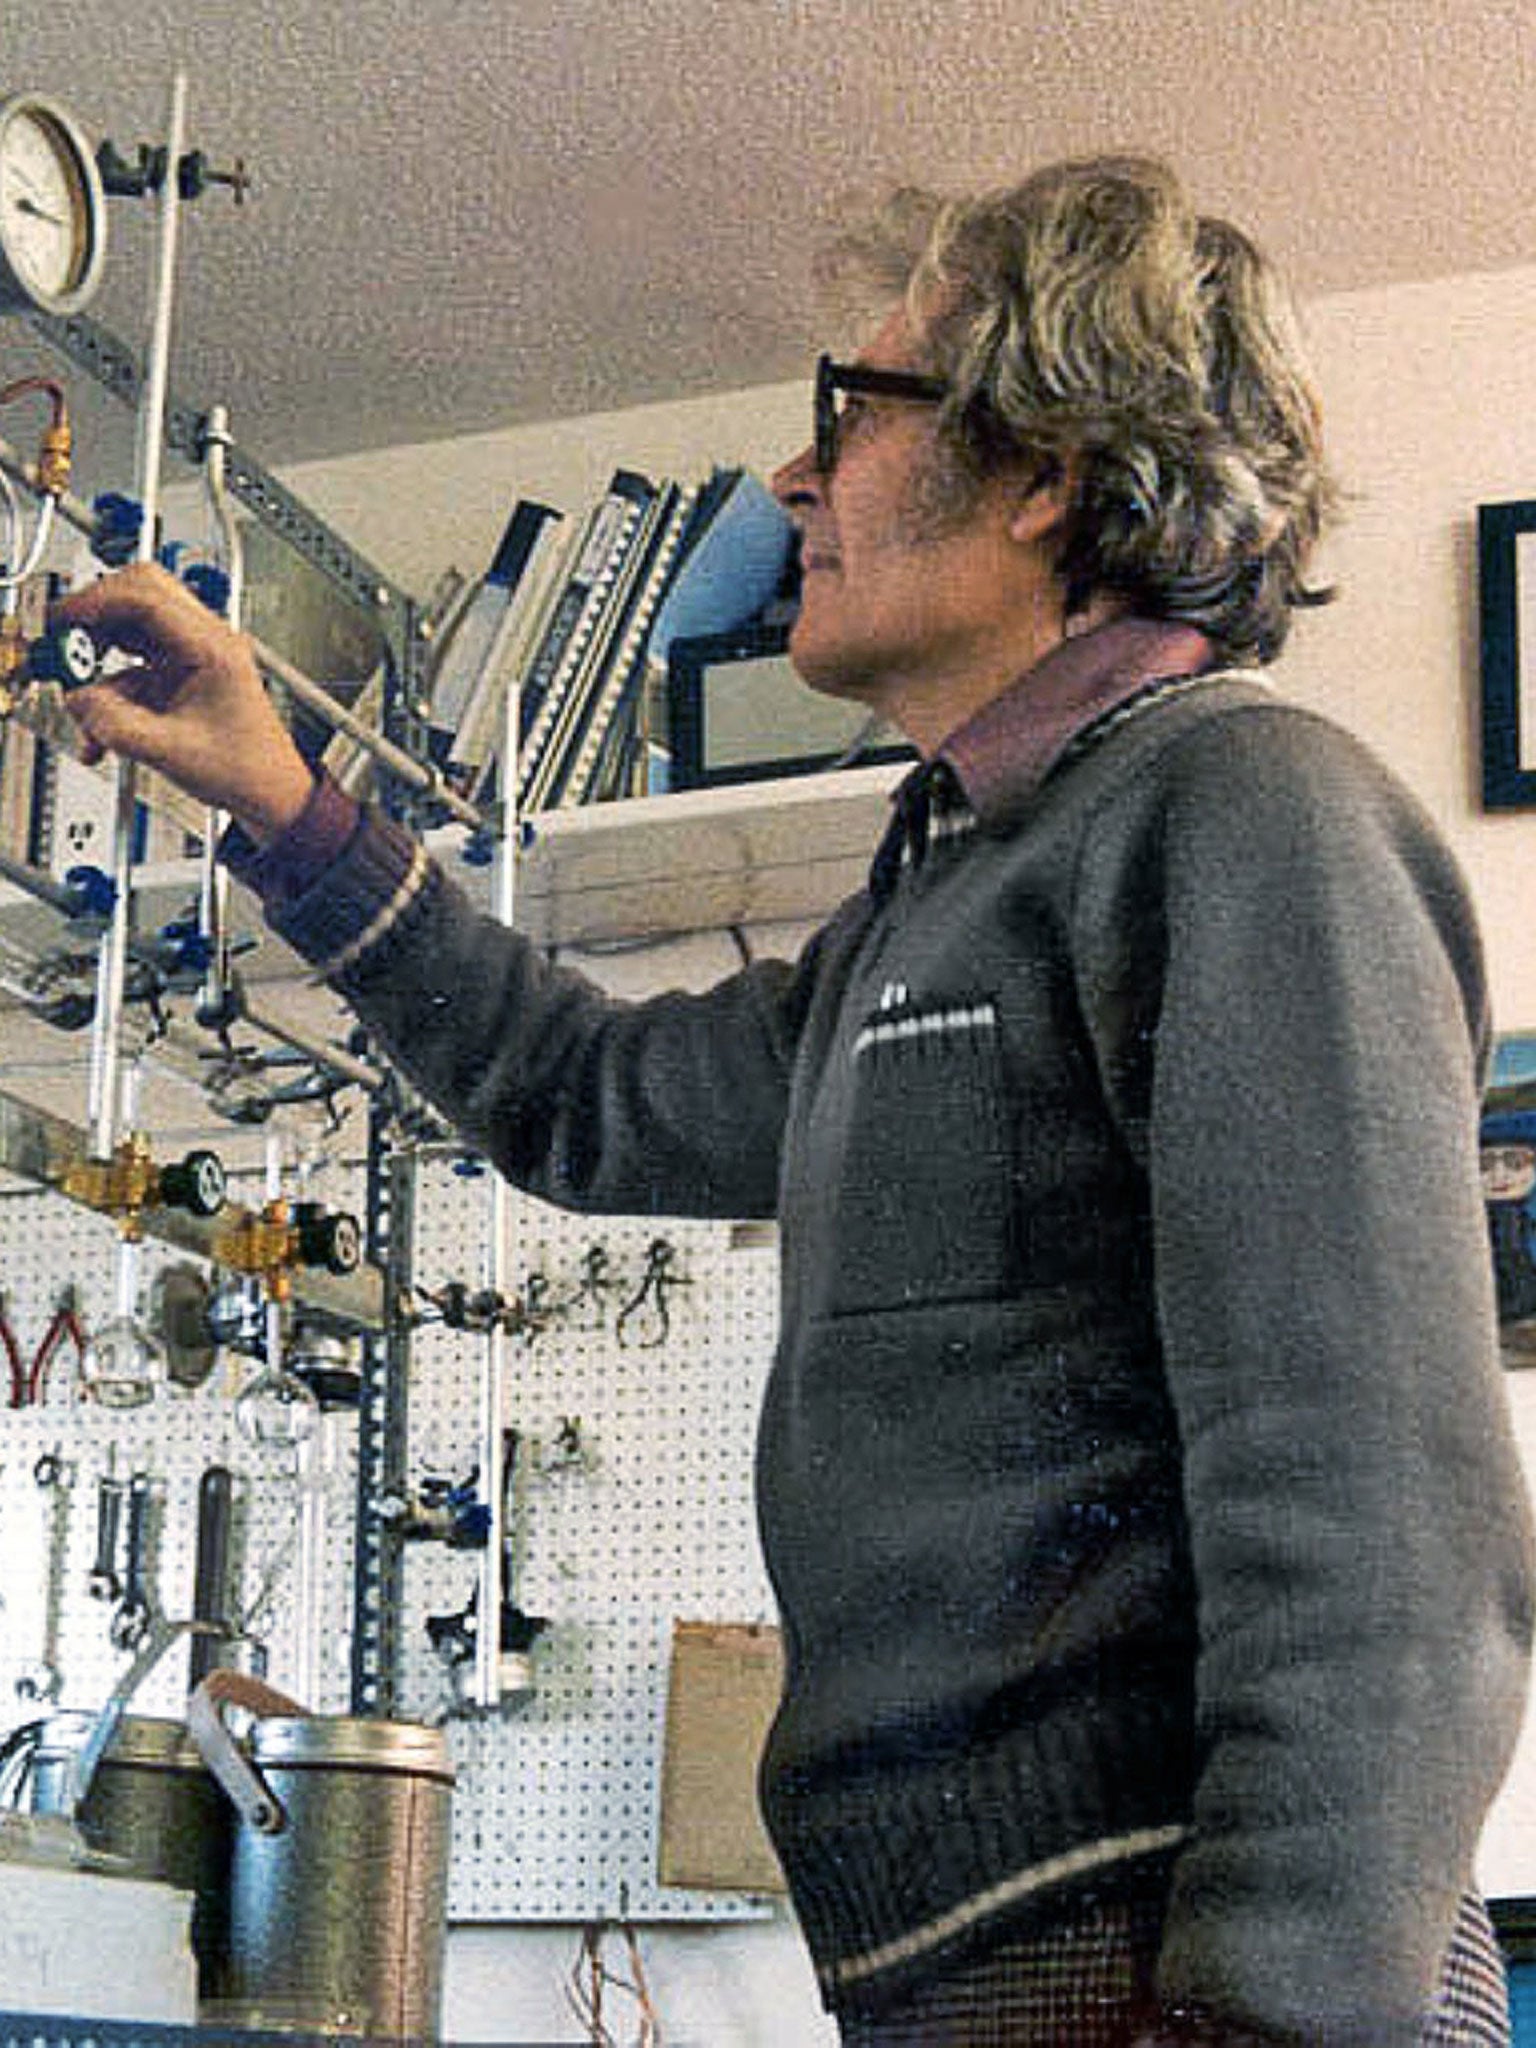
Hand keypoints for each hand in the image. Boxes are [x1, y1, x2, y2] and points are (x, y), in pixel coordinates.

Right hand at [50, 562, 314, 843]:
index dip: (94, 602)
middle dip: (93, 616)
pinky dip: (110, 688)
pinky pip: (132, 664)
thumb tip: (77, 700)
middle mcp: (204, 641)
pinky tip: (101, 725)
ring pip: (130, 628)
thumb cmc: (246, 770)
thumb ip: (115, 725)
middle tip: (64, 642)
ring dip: (98, 656)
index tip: (61, 622)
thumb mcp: (171, 752)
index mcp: (213, 647)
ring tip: (79, 690)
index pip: (146, 596)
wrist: (269, 792)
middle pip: (138, 593)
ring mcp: (191, 654)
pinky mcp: (177, 674)